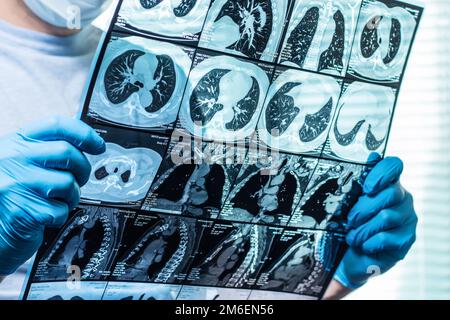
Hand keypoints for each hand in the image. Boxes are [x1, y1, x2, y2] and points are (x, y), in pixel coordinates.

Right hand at [0, 117, 104, 275]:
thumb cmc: (14, 190)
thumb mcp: (23, 160)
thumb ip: (48, 148)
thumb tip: (88, 142)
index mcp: (17, 141)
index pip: (57, 125)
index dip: (84, 134)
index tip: (98, 146)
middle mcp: (13, 158)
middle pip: (67, 153)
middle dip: (83, 169)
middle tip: (79, 179)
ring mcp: (17, 184)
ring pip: (68, 183)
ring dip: (72, 195)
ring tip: (58, 199)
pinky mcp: (22, 211)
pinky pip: (60, 210)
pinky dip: (60, 215)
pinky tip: (46, 214)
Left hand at [334, 157, 416, 288]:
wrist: (350, 254)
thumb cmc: (350, 224)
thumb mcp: (347, 202)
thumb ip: (356, 182)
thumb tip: (370, 157)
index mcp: (387, 183)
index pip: (393, 165)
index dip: (381, 173)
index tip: (366, 188)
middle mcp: (402, 197)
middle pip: (389, 194)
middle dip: (363, 209)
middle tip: (350, 220)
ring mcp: (407, 217)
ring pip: (386, 217)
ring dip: (363, 229)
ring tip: (352, 236)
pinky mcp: (406, 238)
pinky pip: (387, 237)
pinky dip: (369, 242)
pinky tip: (363, 245)